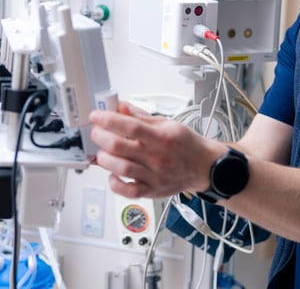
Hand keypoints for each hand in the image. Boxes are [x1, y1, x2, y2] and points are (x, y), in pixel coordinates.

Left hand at [89, 102, 224, 198]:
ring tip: (102, 151)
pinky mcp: (152, 190)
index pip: (130, 126)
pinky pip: (128, 191)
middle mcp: (157, 157)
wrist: (204, 166)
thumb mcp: (167, 123)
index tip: (96, 116)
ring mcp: (154, 175)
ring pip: (120, 168)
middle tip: (96, 132)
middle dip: (100, 136)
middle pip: (119, 146)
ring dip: (104, 158)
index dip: (109, 120)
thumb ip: (141, 117)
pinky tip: (113, 173)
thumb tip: (121, 107)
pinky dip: (115, 183)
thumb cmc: (186, 144)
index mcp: (162, 137)